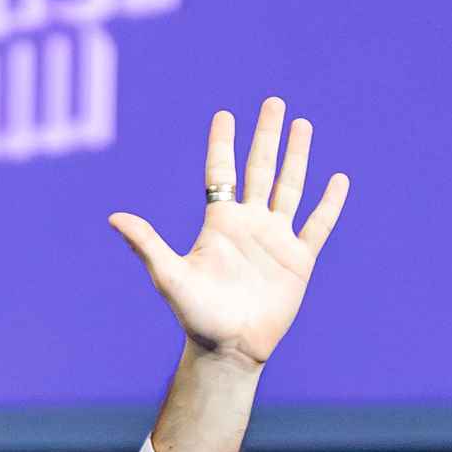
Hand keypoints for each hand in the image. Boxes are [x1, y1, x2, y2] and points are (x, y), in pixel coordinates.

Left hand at [109, 98, 348, 365]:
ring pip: (290, 187)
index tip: (224, 114)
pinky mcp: (299, 260)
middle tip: (273, 102)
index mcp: (219, 223)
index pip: (222, 173)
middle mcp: (249, 225)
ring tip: (303, 125)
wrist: (229, 349)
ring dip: (297, 157)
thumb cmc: (195, 316)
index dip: (223, 144)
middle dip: (267, 136)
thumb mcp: (169, 276)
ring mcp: (276, 240)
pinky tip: (338, 179)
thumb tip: (113, 217)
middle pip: (261, 169)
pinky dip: (329, 203)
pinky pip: (317, 225)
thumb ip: (146, 244)